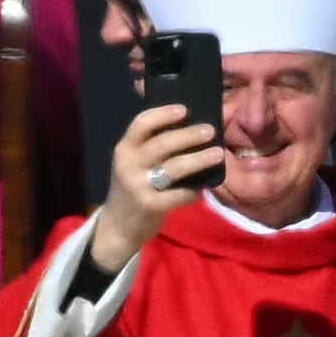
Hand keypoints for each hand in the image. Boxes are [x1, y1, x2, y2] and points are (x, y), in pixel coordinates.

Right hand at [87, 98, 222, 279]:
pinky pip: (178, 195)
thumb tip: (186, 123)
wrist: (117, 226)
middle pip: (162, 143)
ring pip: (174, 167)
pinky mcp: (149, 206)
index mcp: (125, 149)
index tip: (185, 110)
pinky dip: (194, 191)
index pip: (141, 123)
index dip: (163, 114)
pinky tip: (204, 188)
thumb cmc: (133, 187)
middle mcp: (128, 164)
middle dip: (189, 135)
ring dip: (199, 159)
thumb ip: (151, 145)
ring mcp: (138, 186)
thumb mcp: (133, 163)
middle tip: (210, 130)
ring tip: (218, 154)